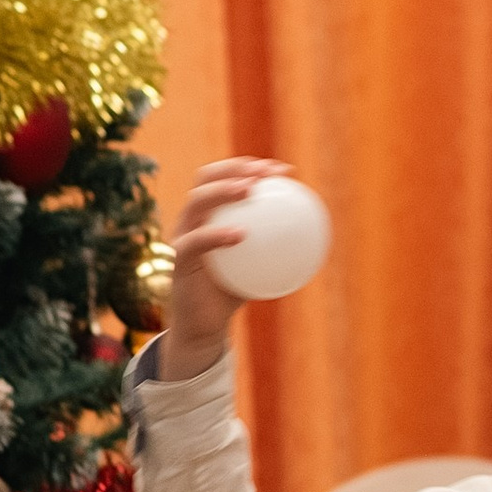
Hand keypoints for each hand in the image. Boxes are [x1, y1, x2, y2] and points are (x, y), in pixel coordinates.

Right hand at [155, 158, 289, 382]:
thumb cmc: (232, 291)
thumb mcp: (259, 265)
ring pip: (197, 202)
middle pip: (205, 179)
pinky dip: (217, 234)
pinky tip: (241, 234)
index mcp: (209, 215)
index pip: (224, 179)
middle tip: (264, 173)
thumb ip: (275, 246)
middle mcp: (191, 220)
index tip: (282, 170)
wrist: (204, 326)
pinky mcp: (178, 260)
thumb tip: (313, 234)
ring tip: (250, 189)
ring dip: (223, 190)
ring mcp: (181, 237)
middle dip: (234, 168)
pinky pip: (197, 242)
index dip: (249, 166)